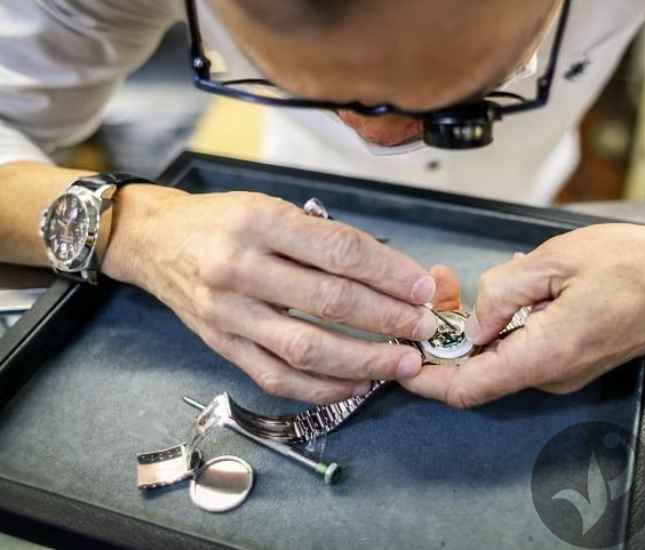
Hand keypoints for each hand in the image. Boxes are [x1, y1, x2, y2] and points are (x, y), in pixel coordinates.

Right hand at [103, 185, 439, 403]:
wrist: (155, 242)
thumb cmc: (223, 221)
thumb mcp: (271, 207)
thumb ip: (322, 239)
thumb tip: (390, 275)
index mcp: (260, 221)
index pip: (339, 251)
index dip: (388, 273)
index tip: (422, 288)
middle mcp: (240, 267)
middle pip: (329, 300)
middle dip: (387, 318)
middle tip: (423, 328)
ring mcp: (228, 313)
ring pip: (306, 347)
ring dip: (363, 359)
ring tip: (401, 362)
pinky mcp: (222, 345)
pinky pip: (277, 377)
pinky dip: (322, 387)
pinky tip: (357, 384)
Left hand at [402, 216, 644, 407]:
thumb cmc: (636, 263)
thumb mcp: (556, 260)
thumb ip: (504, 292)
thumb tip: (473, 320)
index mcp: (546, 354)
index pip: (468, 388)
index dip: (427, 381)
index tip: (400, 361)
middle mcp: (555, 374)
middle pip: (481, 368)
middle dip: (451, 333)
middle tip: (441, 285)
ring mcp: (569, 370)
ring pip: (504, 354)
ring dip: (480, 323)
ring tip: (477, 277)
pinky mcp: (578, 358)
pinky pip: (529, 346)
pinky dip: (509, 322)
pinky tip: (516, 284)